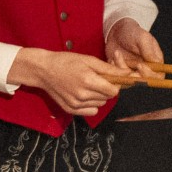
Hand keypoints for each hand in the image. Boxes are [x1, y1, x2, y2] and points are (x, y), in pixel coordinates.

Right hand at [9, 48, 132, 116]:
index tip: (109, 78)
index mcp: (88, 81)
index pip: (114, 91)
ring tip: (88, 85)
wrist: (44, 70)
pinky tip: (83, 94)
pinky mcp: (71, 110)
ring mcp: (76, 104)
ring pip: (100, 104)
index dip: (115, 84)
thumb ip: (109, 69)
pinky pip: (91, 111)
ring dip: (99, 96)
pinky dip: (91, 104)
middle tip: (97, 79)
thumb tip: (127, 73)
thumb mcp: (88, 60)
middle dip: (106, 89)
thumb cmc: (66, 61)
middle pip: (107, 98)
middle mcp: (83, 95)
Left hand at [105, 19, 163, 75]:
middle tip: (124, 63)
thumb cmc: (132, 32)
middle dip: (132, 74)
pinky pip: (117, 78)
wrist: (117, 31)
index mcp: (155, 62)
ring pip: (128, 80)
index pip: (157, 76)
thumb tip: (155, 62)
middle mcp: (145, 70)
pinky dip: (113, 70)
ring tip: (116, 53)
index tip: (140, 65)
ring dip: (121, 68)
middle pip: (143, 81)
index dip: (149, 74)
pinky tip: (112, 58)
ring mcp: (132, 72)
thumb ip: (148, 50)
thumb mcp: (142, 37)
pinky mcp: (121, 74)